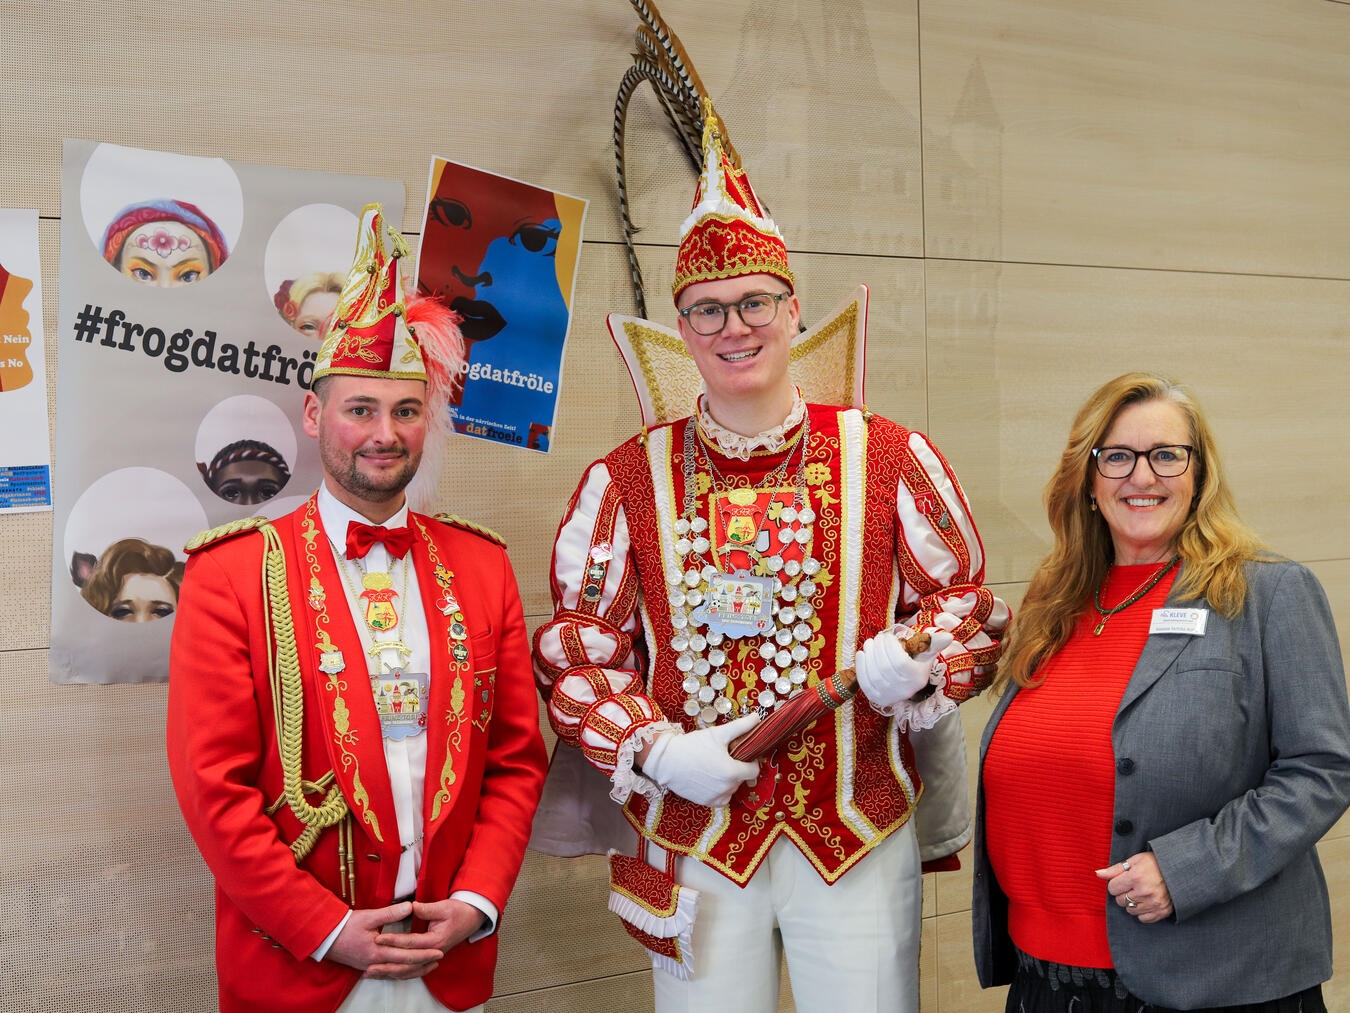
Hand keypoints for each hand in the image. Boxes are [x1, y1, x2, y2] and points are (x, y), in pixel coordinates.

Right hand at [325, 902, 441, 978]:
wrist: (325, 938)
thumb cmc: (346, 926)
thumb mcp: (369, 916)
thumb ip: (390, 913)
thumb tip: (410, 906)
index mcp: (378, 951)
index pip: (407, 955)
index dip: (424, 954)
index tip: (439, 950)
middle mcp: (376, 963)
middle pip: (405, 967)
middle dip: (423, 963)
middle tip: (439, 958)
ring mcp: (371, 967)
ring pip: (397, 973)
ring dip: (414, 970)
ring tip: (429, 966)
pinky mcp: (367, 967)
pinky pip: (388, 974)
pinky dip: (401, 973)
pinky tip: (408, 971)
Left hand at [365, 898, 485, 977]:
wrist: (473, 918)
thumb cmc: (459, 911)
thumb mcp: (444, 906)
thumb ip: (427, 909)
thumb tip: (411, 907)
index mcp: (435, 940)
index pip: (410, 942)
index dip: (393, 940)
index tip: (378, 939)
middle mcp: (433, 952)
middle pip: (406, 962)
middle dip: (387, 964)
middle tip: (369, 965)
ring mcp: (432, 957)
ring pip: (408, 970)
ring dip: (390, 972)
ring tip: (372, 973)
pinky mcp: (430, 957)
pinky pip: (412, 969)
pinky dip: (398, 973)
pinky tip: (386, 974)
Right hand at [640, 715, 761, 806]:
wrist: (667, 760)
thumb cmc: (693, 745)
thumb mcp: (718, 734)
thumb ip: (741, 726)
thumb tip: (758, 717)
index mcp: (733, 772)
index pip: (754, 771)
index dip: (750, 761)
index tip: (740, 754)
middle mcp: (727, 788)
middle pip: (742, 779)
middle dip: (737, 769)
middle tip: (723, 757)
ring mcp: (716, 797)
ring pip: (732, 789)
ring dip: (728, 780)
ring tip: (713, 766)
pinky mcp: (706, 802)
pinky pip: (721, 798)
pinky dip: (719, 790)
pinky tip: (710, 778)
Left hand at [855, 629, 953, 709]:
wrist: (904, 683)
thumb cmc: (914, 662)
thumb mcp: (925, 653)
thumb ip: (933, 643)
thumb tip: (949, 636)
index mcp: (917, 679)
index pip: (900, 662)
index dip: (891, 646)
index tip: (888, 637)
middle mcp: (904, 691)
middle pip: (885, 667)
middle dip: (878, 648)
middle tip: (877, 638)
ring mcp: (889, 696)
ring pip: (874, 674)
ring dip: (868, 655)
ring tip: (869, 644)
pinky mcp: (876, 699)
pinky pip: (865, 683)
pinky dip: (861, 667)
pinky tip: (862, 654)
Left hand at [1096, 853, 1173, 923]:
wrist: (1179, 870)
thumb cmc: (1155, 863)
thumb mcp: (1134, 860)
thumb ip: (1115, 869)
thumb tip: (1097, 874)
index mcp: (1136, 877)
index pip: (1112, 888)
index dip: (1115, 884)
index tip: (1123, 880)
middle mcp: (1145, 892)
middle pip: (1120, 900)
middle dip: (1123, 893)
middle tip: (1132, 886)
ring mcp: (1154, 903)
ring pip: (1130, 910)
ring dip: (1132, 903)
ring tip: (1140, 893)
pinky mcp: (1162, 911)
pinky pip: (1143, 918)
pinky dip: (1142, 912)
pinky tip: (1146, 902)